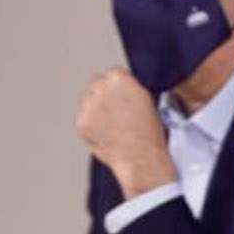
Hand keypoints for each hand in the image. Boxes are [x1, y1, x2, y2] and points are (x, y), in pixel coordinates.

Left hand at [77, 68, 174, 198]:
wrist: (143, 160)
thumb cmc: (151, 135)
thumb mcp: (148, 104)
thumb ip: (131, 90)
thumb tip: (118, 87)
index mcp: (123, 81)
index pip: (115, 73)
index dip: (121, 85)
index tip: (125, 96)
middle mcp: (104, 89)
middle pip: (97, 82)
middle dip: (104, 92)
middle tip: (116, 109)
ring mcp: (90, 105)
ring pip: (86, 98)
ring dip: (95, 106)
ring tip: (112, 124)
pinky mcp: (82, 121)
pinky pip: (83, 117)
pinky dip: (91, 124)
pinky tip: (107, 133)